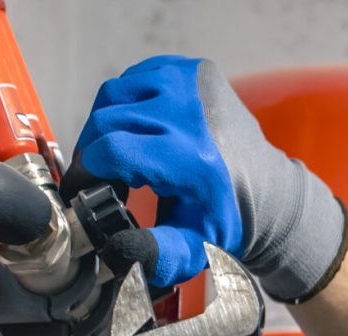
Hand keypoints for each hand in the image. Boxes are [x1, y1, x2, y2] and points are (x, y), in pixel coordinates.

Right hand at [63, 55, 347, 298]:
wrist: (265, 191)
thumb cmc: (225, 219)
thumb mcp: (194, 247)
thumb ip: (157, 254)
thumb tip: (118, 249)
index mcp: (191, 157)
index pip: (113, 150)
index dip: (86, 171)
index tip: (82, 190)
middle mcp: (189, 111)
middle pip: (106, 120)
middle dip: (93, 152)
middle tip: (100, 178)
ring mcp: (189, 82)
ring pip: (114, 95)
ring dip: (104, 126)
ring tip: (116, 156)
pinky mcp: (189, 68)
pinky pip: (134, 80)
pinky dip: (125, 105)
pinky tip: (135, 131)